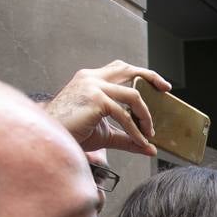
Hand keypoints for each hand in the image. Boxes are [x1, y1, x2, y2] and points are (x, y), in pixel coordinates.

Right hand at [45, 61, 171, 154]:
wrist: (50, 138)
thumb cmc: (73, 134)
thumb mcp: (105, 134)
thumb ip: (127, 137)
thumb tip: (150, 148)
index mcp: (91, 79)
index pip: (121, 69)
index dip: (142, 73)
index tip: (160, 85)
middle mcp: (92, 77)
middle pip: (129, 70)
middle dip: (151, 77)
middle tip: (165, 90)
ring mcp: (93, 86)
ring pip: (133, 95)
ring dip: (145, 116)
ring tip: (149, 132)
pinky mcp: (95, 99)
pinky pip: (125, 115)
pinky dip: (135, 130)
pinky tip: (140, 141)